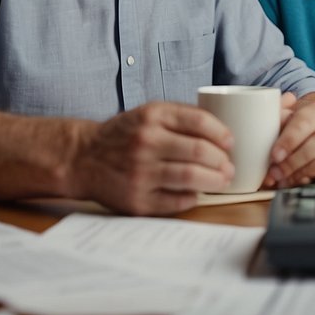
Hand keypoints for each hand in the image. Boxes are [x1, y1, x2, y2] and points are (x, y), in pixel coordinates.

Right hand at [71, 102, 235, 214]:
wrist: (83, 158)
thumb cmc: (124, 135)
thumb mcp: (149, 113)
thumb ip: (181, 117)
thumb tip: (223, 132)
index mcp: (152, 116)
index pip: (200, 122)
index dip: (222, 134)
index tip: (230, 143)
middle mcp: (146, 142)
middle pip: (200, 152)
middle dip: (222, 162)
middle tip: (229, 167)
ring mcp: (141, 172)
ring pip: (192, 178)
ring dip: (214, 181)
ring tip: (221, 180)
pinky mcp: (137, 200)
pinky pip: (177, 201)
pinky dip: (192, 198)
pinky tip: (195, 193)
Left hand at [266, 93, 314, 185]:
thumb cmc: (314, 128)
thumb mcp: (297, 118)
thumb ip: (282, 115)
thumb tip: (269, 111)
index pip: (306, 121)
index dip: (289, 139)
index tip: (275, 155)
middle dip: (294, 161)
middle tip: (276, 174)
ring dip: (304, 172)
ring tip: (285, 180)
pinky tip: (304, 180)